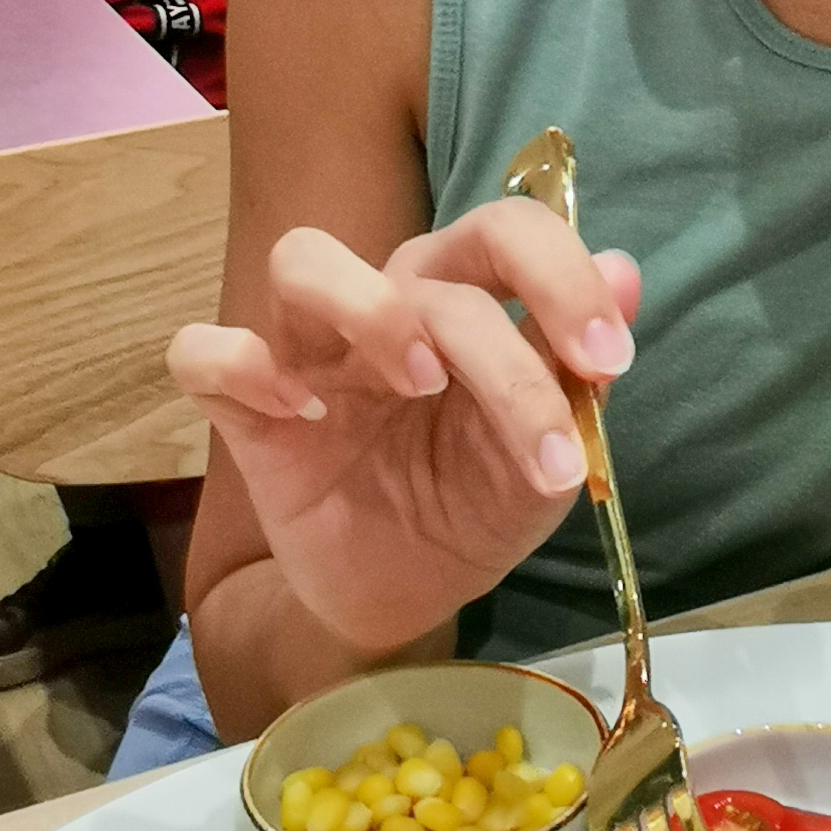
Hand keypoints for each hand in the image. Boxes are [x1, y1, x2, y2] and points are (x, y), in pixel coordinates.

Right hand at [170, 198, 642, 662]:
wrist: (404, 596)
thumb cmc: (472, 504)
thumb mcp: (544, 459)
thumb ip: (574, 372)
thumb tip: (625, 270)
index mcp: (465, 302)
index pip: (506, 234)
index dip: (562, 277)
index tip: (609, 361)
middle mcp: (386, 308)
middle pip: (421, 255)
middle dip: (497, 337)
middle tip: (544, 420)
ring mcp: (309, 352)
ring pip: (302, 258)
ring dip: (369, 308)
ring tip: (421, 382)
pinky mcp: (244, 410)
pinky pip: (204, 352)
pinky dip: (244, 367)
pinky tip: (303, 418)